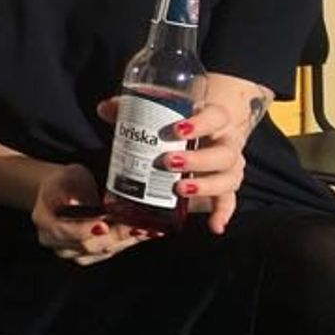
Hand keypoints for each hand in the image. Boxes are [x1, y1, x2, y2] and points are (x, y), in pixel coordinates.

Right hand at [31, 163, 157, 265]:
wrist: (66, 190)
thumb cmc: (65, 182)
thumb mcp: (63, 178)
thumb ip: (65, 190)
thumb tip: (71, 202)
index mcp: (45, 221)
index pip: (63, 231)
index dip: (83, 230)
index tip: (103, 224)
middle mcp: (57, 242)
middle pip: (88, 245)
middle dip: (115, 235)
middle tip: (137, 225)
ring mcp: (74, 251)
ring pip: (103, 251)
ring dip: (126, 240)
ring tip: (147, 229)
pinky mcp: (90, 255)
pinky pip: (111, 252)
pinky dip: (128, 242)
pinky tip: (144, 233)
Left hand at [95, 89, 255, 233]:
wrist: (203, 134)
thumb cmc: (179, 122)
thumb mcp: (160, 113)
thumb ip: (132, 109)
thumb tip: (104, 108)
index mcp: (215, 119)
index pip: (217, 116)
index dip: (201, 123)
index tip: (177, 130)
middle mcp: (227, 143)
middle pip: (224, 153)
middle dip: (198, 160)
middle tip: (168, 162)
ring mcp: (229, 167)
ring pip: (228, 178)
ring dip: (206, 186)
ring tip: (179, 188)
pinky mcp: (225, 187)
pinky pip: (228, 202)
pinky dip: (222, 214)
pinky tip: (213, 225)